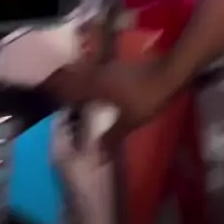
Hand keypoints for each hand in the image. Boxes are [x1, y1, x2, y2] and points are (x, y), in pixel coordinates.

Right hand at [45, 56, 171, 157]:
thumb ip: (111, 138)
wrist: (170, 74)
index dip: (59, 97)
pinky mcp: (122, 67)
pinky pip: (101, 76)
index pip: (69, 89)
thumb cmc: (146, 98)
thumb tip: (97, 156)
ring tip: (83, 102)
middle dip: (70, 92)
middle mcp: (98, 73)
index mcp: (95, 85)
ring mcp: (111, 67)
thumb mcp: (129, 121)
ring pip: (89, 76)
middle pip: (76, 79)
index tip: (53, 106)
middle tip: (66, 106)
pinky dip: (97, 85)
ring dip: (84, 87)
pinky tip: (104, 95)